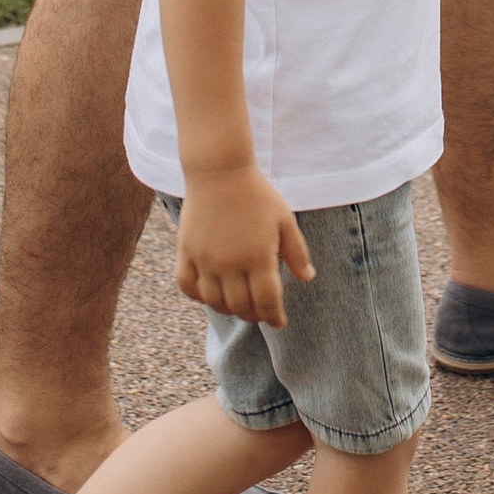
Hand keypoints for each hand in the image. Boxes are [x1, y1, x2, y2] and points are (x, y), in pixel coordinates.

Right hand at [177, 166, 314, 329]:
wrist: (220, 171)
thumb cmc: (257, 194)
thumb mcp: (284, 220)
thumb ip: (297, 252)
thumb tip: (308, 278)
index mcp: (258, 257)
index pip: (267, 301)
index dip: (274, 317)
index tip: (279, 322)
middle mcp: (230, 263)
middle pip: (240, 306)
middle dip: (253, 315)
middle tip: (260, 313)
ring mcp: (205, 259)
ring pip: (213, 301)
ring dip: (228, 309)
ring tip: (237, 305)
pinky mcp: (186, 251)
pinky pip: (186, 285)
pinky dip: (197, 296)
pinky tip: (209, 294)